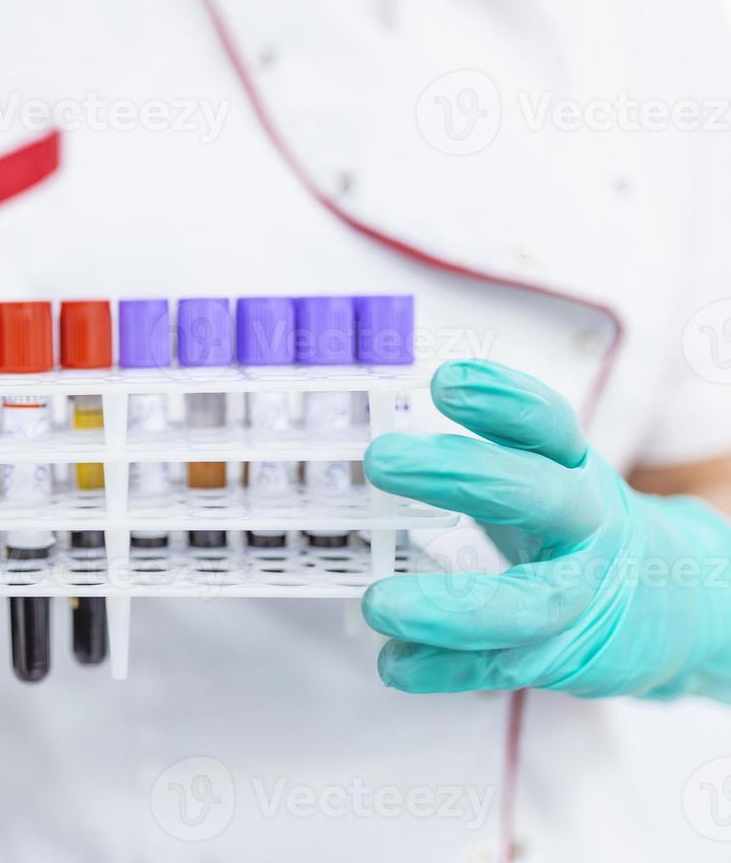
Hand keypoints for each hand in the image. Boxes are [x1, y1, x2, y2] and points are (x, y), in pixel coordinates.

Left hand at [362, 359, 730, 700]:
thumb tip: (388, 439)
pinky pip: (502, 666)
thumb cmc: (575, 527)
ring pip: (525, 602)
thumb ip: (483, 451)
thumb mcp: (546, 474)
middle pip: (534, 495)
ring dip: (446, 606)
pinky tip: (395, 665)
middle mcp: (584, 526)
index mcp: (574, 470)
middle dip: (459, 473)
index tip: (447, 381)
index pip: (547, 425)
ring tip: (378, 604)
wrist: (670, 604)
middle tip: (382, 458)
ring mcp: (578, 595)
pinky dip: (444, 667)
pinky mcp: (563, 654)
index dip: (502, 400)